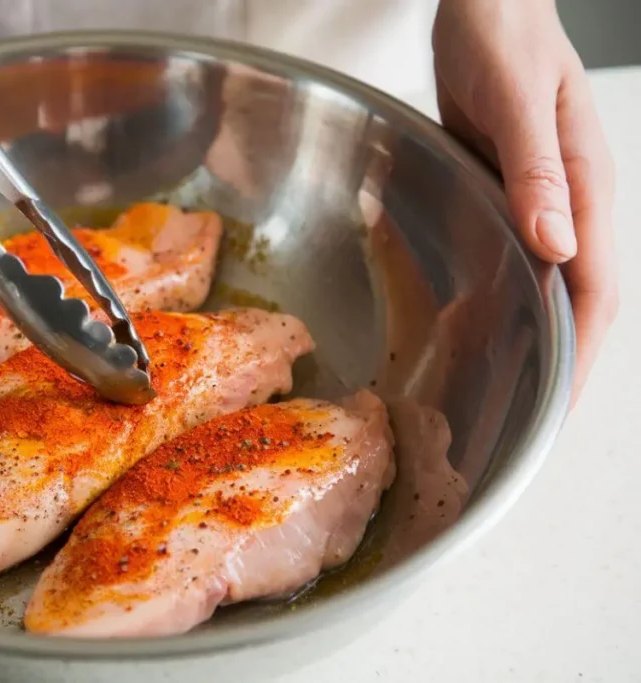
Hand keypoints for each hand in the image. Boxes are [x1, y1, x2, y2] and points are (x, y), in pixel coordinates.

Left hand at [433, 0, 617, 404]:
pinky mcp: (507, 190)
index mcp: (586, 188)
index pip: (595, 289)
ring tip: (494, 379)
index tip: (560, 403)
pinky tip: (467, 313)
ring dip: (524, 329)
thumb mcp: (519, 101)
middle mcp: (569, 202)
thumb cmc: (506, 38)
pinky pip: (510, 253)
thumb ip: (538, 172)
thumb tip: (557, 244)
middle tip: (523, 411)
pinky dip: (496, 289)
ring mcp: (538, 198)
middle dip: (557, 357)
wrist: (485, 2)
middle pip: (574, 297)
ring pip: (541, 281)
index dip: (583, 352)